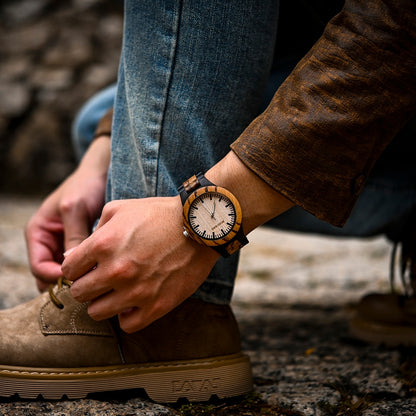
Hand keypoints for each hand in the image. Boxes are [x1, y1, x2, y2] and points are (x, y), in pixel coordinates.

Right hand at [25, 137, 109, 290]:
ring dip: (79, 279)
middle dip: (67, 282)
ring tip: (98, 281)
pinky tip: (104, 273)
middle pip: (51, 275)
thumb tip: (73, 266)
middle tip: (89, 285)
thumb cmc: (84, 187)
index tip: (77, 279)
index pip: (39, 267)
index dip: (55, 277)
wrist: (101, 175)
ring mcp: (64, 246)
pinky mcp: (81, 247)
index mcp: (38, 233)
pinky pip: (81, 266)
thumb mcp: (75, 209)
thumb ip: (73, 237)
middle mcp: (48, 243)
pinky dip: (89, 271)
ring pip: (67, 273)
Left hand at [62, 196, 218, 332]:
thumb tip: (73, 257)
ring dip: (103, 302)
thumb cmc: (159, 214)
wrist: (199, 226)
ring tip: (116, 291)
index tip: (87, 266)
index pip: (67, 270)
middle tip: (100, 278)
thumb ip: (93, 231)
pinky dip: (126, 315)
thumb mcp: (120, 209)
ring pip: (97, 312)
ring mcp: (136, 291)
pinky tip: (133, 302)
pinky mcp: (156, 306)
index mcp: (103, 244)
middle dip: (87, 284)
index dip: (76, 267)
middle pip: (79, 293)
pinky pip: (127, 324)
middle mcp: (116, 271)